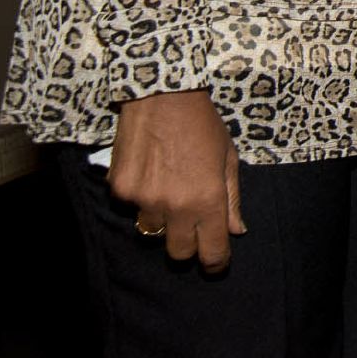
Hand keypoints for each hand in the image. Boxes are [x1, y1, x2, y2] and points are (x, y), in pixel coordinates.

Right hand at [108, 89, 245, 271]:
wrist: (163, 95)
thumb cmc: (202, 125)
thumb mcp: (227, 158)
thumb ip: (232, 198)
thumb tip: (235, 231)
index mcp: (208, 201)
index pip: (210, 252)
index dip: (214, 262)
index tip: (214, 262)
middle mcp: (175, 206)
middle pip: (178, 253)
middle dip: (186, 243)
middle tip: (189, 223)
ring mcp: (144, 199)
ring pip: (152, 230)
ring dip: (160, 217)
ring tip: (167, 185)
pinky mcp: (120, 188)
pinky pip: (130, 206)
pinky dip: (138, 195)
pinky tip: (147, 170)